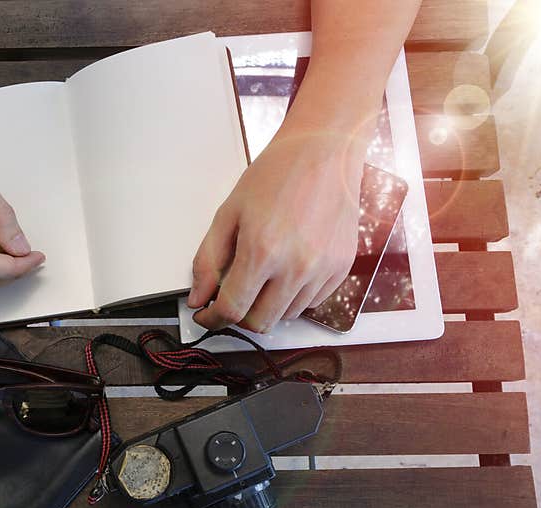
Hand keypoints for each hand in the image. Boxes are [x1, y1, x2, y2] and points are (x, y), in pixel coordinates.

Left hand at [188, 117, 368, 332]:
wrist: (324, 151)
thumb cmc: (275, 175)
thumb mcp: (228, 213)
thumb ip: (208, 260)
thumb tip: (198, 298)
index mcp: (262, 252)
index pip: (232, 310)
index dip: (213, 319)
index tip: (207, 315)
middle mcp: (296, 267)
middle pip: (260, 323)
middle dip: (239, 317)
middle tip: (231, 298)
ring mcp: (323, 270)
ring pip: (286, 315)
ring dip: (267, 306)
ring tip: (262, 276)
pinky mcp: (342, 268)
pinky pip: (312, 302)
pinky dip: (294, 296)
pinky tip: (287, 270)